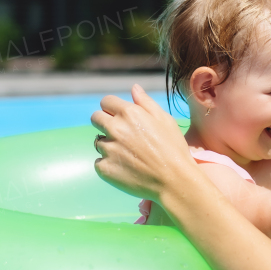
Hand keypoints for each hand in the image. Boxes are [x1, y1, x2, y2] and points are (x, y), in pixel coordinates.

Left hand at [92, 85, 197, 200]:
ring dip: (109, 146)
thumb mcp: (165, 120)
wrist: (174, 181)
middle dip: (104, 123)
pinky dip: (109, 165)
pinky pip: (99, 162)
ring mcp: (108, 149)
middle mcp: (116, 129)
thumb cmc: (173, 149)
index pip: (106, 102)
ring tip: (129, 156)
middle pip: (95, 118)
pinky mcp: (104, 168)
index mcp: (130, 113)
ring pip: (98, 142)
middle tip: (121, 136)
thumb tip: (134, 88)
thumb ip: (146, 103)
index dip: (112, 109)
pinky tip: (125, 169)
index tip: (119, 117)